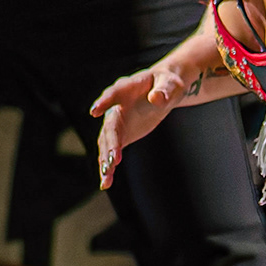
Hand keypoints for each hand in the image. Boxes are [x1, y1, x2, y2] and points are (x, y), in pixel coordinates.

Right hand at [90, 37, 223, 188]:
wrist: (164, 89)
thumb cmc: (168, 82)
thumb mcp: (171, 84)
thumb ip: (164, 90)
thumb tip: (156, 99)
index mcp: (126, 88)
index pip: (113, 94)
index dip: (104, 102)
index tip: (94, 112)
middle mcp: (115, 106)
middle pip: (110, 126)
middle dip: (110, 143)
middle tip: (112, 160)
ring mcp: (116, 122)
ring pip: (106, 143)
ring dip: (106, 160)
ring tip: (106, 178)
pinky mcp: (120, 135)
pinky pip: (111, 152)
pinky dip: (108, 167)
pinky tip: (106, 183)